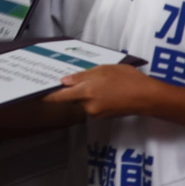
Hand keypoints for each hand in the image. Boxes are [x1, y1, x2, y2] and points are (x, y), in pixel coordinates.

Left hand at [43, 62, 162, 118]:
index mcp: (87, 91)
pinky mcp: (103, 115)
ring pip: (83, 101)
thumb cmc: (128, 80)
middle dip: (73, 89)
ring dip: (87, 92)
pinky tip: (107, 89)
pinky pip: (93, 105)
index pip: (60, 96)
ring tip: (102, 81)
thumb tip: (65, 81)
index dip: (48, 96)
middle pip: (72, 98)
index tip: (38, 94)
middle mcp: (88, 105)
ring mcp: (96, 112)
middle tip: (81, 79)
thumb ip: (83, 76)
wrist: (147, 97)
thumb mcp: (105, 70)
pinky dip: (95, 97)